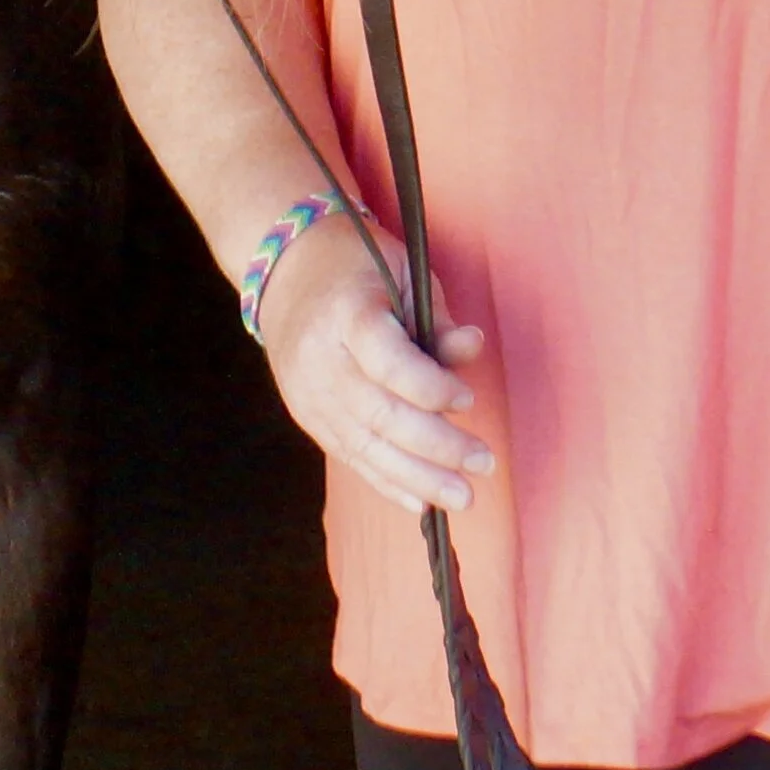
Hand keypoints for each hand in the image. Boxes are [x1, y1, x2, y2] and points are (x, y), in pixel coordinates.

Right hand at [254, 212, 492, 516]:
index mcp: (346, 313)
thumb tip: (472, 348)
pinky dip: (387, 482)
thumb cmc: (359, 267)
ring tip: (462, 497)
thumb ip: (436, 320)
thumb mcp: (403, 273)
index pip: (389, 363)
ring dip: (418, 478)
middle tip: (483, 462)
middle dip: (436, 446)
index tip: (467, 399)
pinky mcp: (308, 417)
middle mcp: (321, 360)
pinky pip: (350, 457)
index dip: (431, 388)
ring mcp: (310, 394)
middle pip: (380, 414)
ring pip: (365, 446)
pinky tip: (421, 502)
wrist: (286, 273)